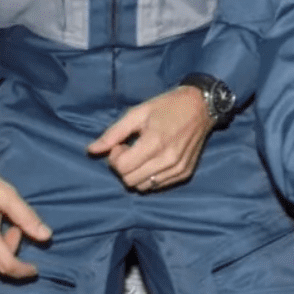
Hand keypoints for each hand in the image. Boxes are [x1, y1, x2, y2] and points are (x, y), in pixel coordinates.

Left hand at [87, 85, 213, 192]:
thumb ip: (113, 133)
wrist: (202, 106)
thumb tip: (91, 150)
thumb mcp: (138, 112)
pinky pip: (158, 186)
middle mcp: (167, 160)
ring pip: (143, 187)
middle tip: (130, 150)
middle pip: (129, 181)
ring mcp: (178, 169)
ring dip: (136, 174)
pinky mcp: (184, 173)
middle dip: (123, 167)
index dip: (114, 157)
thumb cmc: (168, 106)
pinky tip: (155, 159)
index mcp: (154, 142)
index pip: (121, 167)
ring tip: (143, 155)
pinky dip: (150, 177)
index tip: (121, 144)